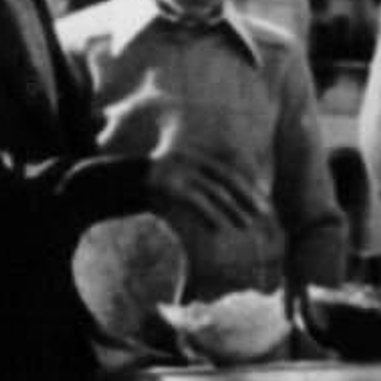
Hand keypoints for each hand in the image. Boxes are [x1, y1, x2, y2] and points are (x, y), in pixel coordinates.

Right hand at [145, 141, 263, 233]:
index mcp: (196, 152)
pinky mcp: (169, 184)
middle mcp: (190, 157)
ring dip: (233, 209)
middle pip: (227, 176)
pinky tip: (219, 228)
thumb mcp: (178, 180)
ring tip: (246, 225)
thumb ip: (200, 186)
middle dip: (247, 195)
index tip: (263, 195)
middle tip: (263, 212)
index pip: (230, 164)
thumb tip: (223, 203)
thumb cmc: (152, 185)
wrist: (118, 181)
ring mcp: (179, 170)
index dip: (248, 179)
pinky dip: (209, 215)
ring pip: (214, 190)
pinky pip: (195, 201)